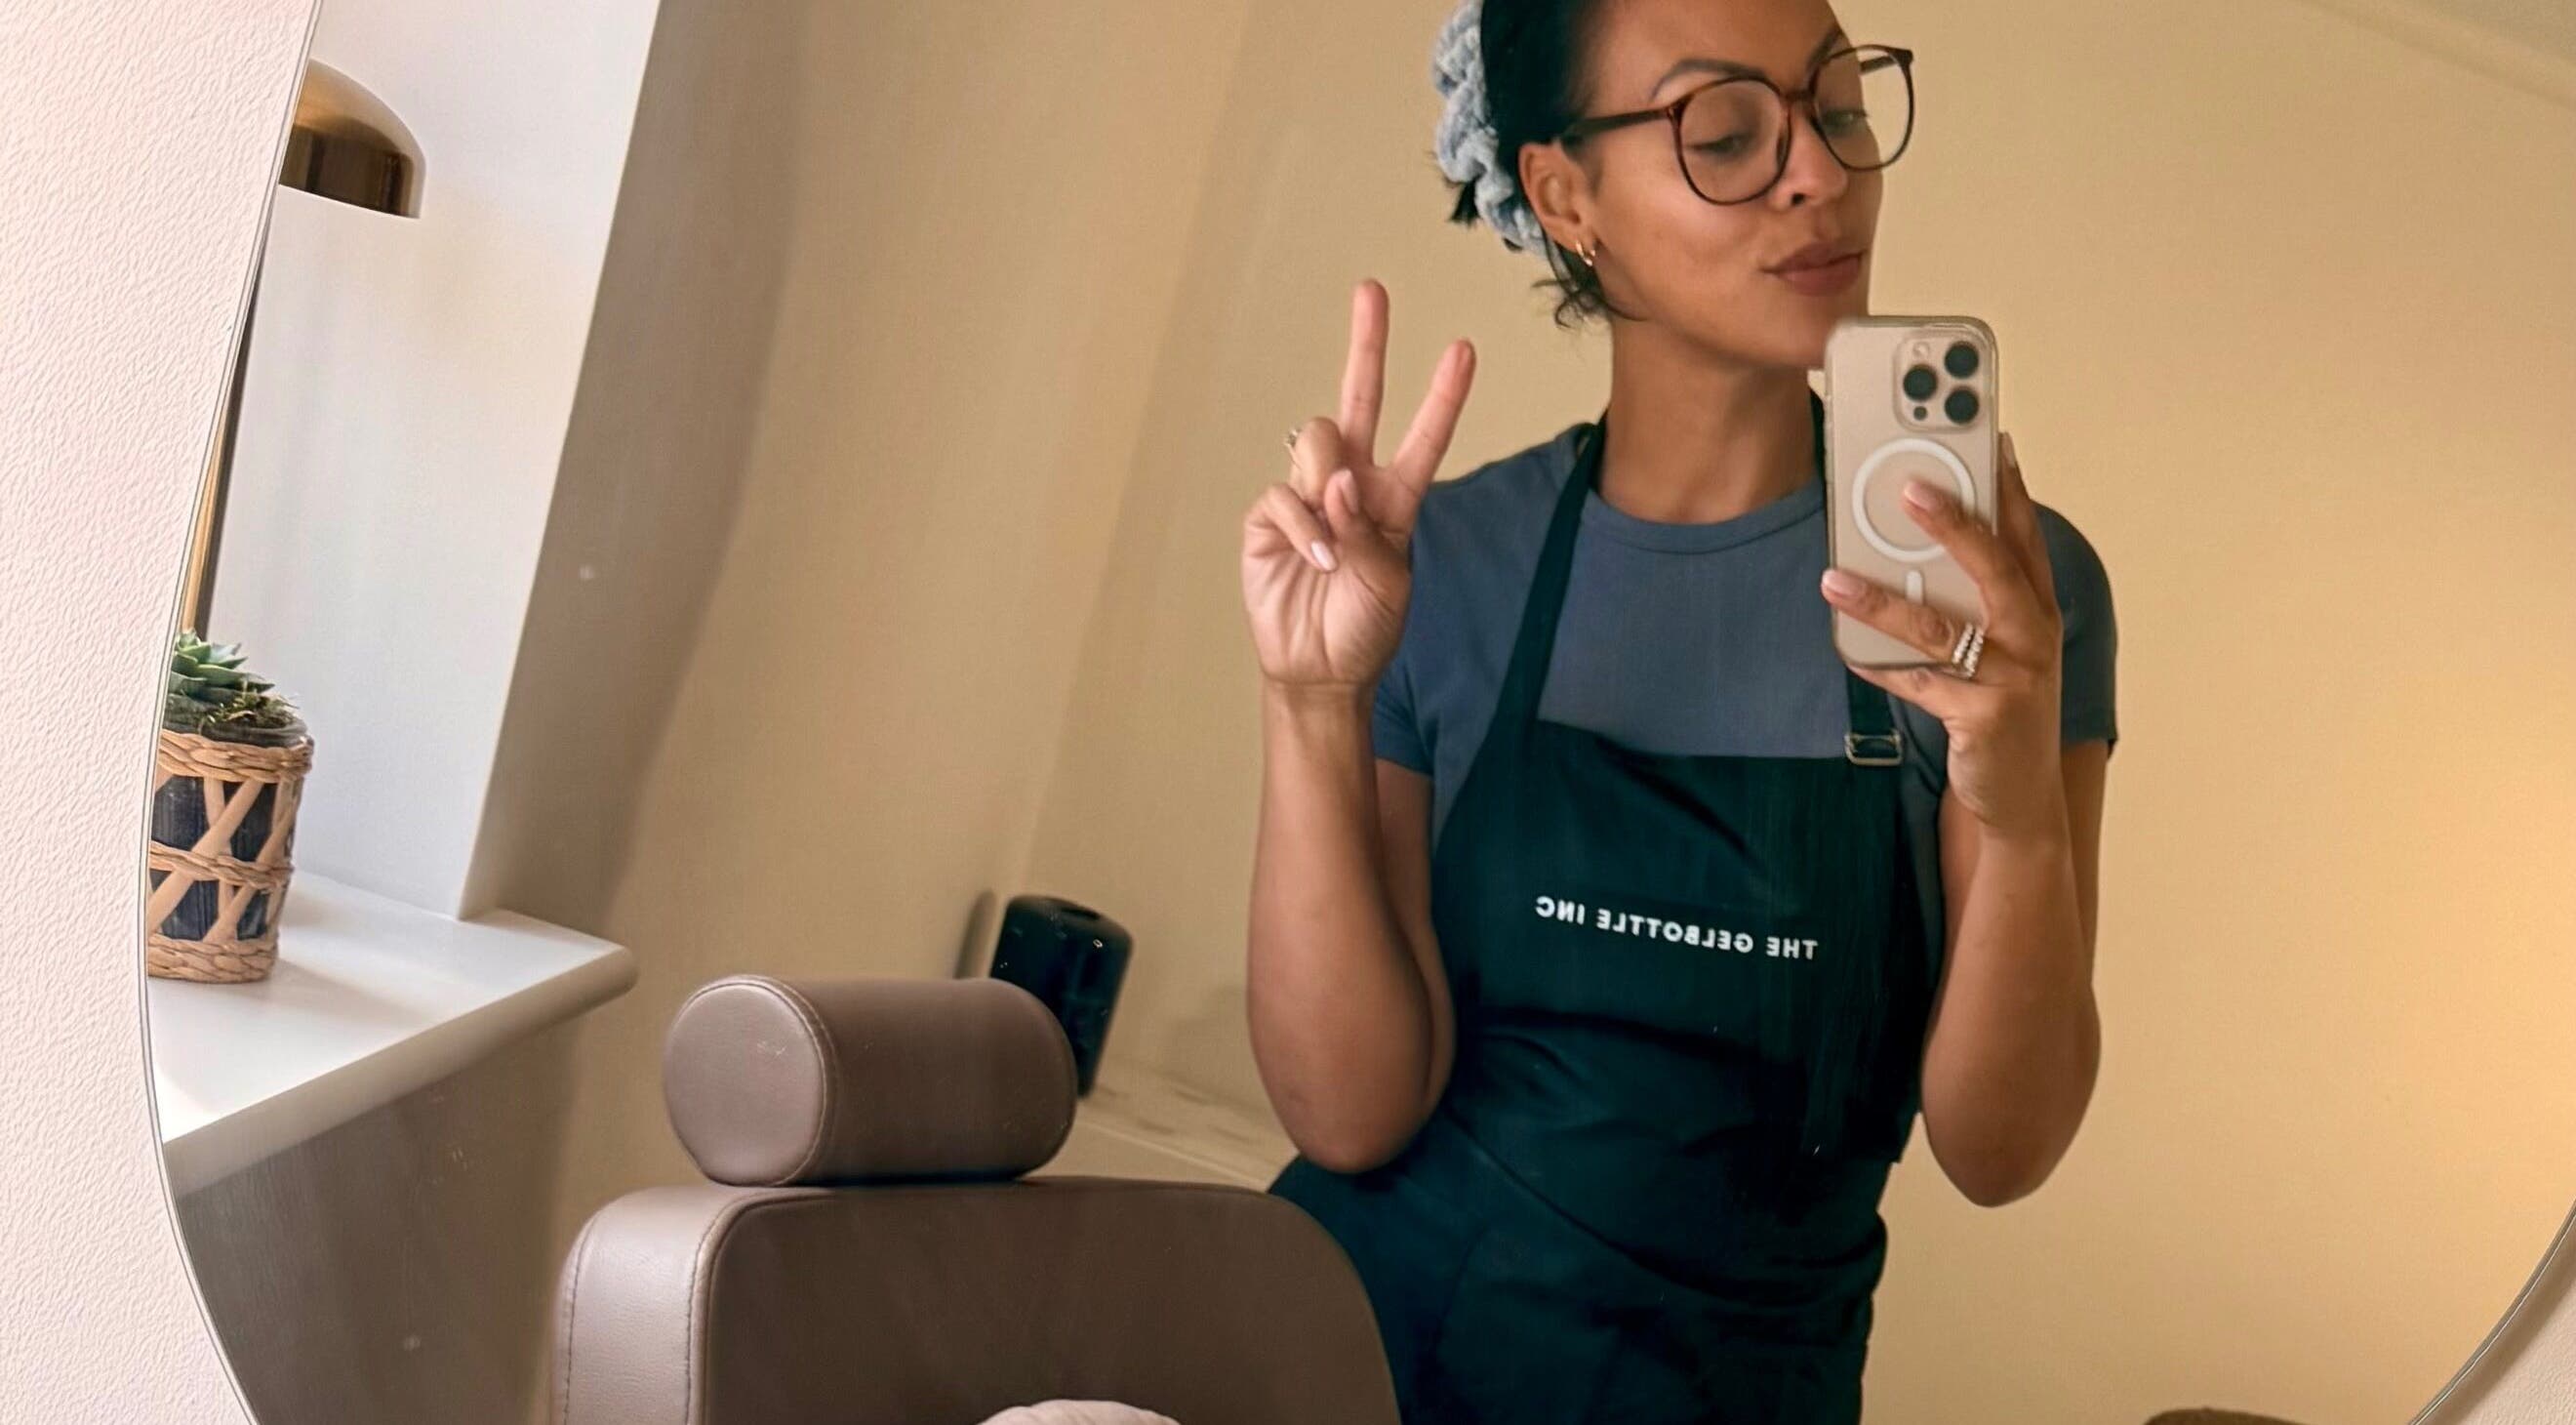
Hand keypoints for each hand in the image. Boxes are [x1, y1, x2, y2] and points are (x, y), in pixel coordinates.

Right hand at [1241, 279, 1475, 690]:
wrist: (1318, 669)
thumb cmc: (1364, 627)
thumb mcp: (1388, 582)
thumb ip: (1365, 528)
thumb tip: (1334, 480)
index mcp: (1395, 498)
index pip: (1423, 438)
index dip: (1442, 396)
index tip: (1462, 350)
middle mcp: (1351, 485)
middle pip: (1360, 400)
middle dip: (1366, 344)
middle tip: (1371, 290)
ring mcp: (1308, 496)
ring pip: (1316, 442)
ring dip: (1327, 483)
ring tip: (1332, 544)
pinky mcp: (1268, 517)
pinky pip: (1282, 494)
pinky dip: (1301, 523)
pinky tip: (1315, 557)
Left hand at [1819, 432, 2067, 842]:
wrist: (2018, 800)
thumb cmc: (1998, 709)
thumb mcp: (1999, 651)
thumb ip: (1969, 603)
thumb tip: (1906, 553)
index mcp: (2038, 611)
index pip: (2025, 539)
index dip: (2009, 490)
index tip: (1992, 441)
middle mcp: (2034, 638)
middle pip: (1995, 567)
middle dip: (1954, 524)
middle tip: (1911, 488)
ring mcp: (2013, 679)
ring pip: (1943, 628)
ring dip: (1884, 601)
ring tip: (1834, 580)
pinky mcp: (1983, 718)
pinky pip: (1916, 682)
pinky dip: (1877, 665)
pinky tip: (1843, 647)